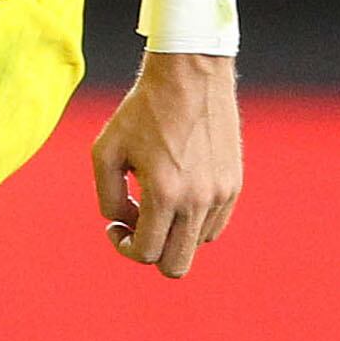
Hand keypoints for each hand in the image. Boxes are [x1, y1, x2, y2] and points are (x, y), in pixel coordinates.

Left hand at [91, 53, 240, 278]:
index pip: (146, 253)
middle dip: (151, 253)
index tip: (115, 225)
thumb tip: (124, 223)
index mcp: (165, 193)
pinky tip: (177, 189)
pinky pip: (214, 224)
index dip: (124, 246)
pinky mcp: (234, 185)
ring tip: (156, 198)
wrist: (190, 75)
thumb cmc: (142, 111)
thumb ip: (107, 197)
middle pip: (176, 265)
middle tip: (136, 224)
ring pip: (195, 244)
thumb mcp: (105, 151)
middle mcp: (198, 200)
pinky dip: (193, 219)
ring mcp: (221, 194)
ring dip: (172, 232)